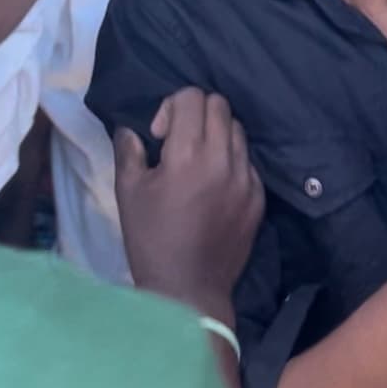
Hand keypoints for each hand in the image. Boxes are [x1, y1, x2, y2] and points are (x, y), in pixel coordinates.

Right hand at [114, 89, 263, 321]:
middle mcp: (223, 158)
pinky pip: (248, 161)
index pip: (192, 97)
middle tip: (179, 141)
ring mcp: (246, 178)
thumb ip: (128, 151)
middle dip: (196, 113)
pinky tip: (215, 185)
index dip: (172, 106)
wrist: (188, 290)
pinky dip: (231, 160)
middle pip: (220, 105)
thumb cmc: (151, 240)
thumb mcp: (128, 193)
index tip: (161, 136)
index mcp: (188, 153)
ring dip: (217, 134)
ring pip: (238, 130)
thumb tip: (131, 129)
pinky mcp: (258, 197)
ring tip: (199, 161)